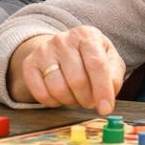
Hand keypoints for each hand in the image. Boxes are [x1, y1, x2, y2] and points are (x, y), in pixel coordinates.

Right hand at [7, 28, 124, 114]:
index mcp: (86, 35)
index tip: (105, 109)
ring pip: (58, 89)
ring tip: (76, 97)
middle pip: (77, 80)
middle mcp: (63, 39)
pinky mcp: (30, 64)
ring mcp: (44, 50)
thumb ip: (114, 77)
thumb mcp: (110, 60)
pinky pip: (41, 93)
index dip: (102, 90)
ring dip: (70, 101)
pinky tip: (60, 95)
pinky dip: (53, 102)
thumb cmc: (91, 58)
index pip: (96, 64)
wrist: (62, 49)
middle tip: (90, 101)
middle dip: (87, 99)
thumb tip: (107, 100)